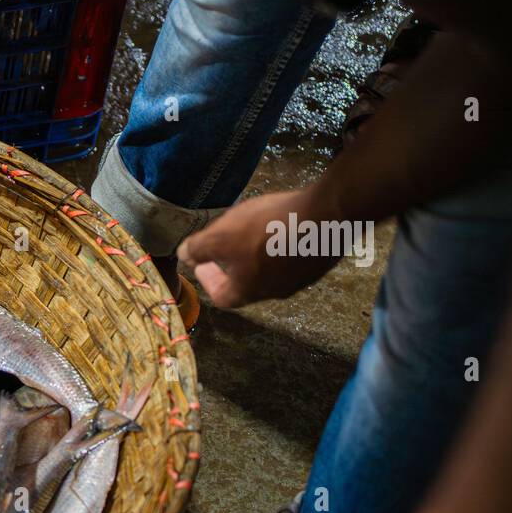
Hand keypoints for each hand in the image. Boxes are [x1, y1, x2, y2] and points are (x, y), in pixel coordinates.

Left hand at [177, 186, 342, 307]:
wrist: (327, 215)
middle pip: (247, 285)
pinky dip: (280, 245)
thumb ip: (198, 248)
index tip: (200, 266)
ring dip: (256, 256)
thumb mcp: (222, 236)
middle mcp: (276, 290)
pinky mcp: (320, 259)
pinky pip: (293, 256)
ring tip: (251, 235)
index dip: (208, 282)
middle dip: (232, 268)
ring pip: (272, 271)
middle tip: (224, 250)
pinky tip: (280, 226)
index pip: (222, 297)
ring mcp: (302, 277)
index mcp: (249, 290)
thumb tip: (184, 256)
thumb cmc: (268, 230)